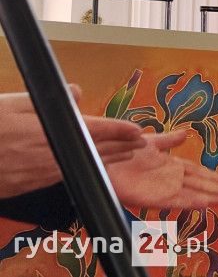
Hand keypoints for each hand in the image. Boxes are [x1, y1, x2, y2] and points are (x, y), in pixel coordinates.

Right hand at [0, 88, 145, 198]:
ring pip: (84, 165)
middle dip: (121, 146)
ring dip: (108, 158)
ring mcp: (42, 174)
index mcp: (47, 133)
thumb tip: (77, 93)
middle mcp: (49, 156)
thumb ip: (51, 101)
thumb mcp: (14, 104)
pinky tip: (95, 166)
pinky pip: (68, 175)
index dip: (119, 130)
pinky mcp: (33, 185)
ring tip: (127, 152)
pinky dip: (87, 168)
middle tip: (141, 142)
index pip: (93, 131)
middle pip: (95, 151)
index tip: (137, 129)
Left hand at [107, 130, 217, 208]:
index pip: (193, 170)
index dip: (208, 174)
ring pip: (190, 194)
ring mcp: (161, 188)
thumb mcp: (149, 141)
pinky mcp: (152, 198)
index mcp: (166, 164)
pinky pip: (176, 202)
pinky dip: (192, 203)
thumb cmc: (119, 149)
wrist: (99, 158)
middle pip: (195, 184)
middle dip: (212, 188)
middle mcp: (166, 178)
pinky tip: (206, 203)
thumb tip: (185, 133)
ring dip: (207, 197)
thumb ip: (167, 139)